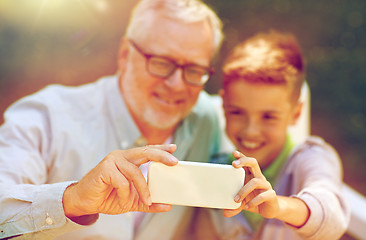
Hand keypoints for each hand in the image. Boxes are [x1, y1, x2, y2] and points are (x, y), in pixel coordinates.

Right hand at [63, 144, 177, 218]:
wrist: (85, 202)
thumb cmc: (107, 197)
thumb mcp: (132, 200)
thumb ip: (149, 202)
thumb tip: (167, 206)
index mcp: (128, 160)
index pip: (147, 150)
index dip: (161, 148)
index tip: (174, 147)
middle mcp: (121, 156)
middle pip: (145, 152)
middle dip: (161, 156)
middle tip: (174, 162)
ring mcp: (112, 160)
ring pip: (135, 173)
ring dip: (142, 189)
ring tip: (145, 201)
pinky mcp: (104, 169)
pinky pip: (122, 182)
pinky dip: (125, 194)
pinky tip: (122, 200)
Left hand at [223, 151, 279, 218]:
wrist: (269, 210)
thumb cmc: (253, 201)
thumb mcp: (242, 203)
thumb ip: (233, 207)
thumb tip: (224, 213)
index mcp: (251, 176)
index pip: (247, 162)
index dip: (241, 156)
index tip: (234, 153)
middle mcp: (259, 177)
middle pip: (254, 163)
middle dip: (244, 161)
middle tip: (234, 165)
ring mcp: (266, 185)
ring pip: (256, 181)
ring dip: (244, 190)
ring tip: (236, 200)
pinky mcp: (271, 195)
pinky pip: (263, 195)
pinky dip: (254, 201)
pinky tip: (247, 206)